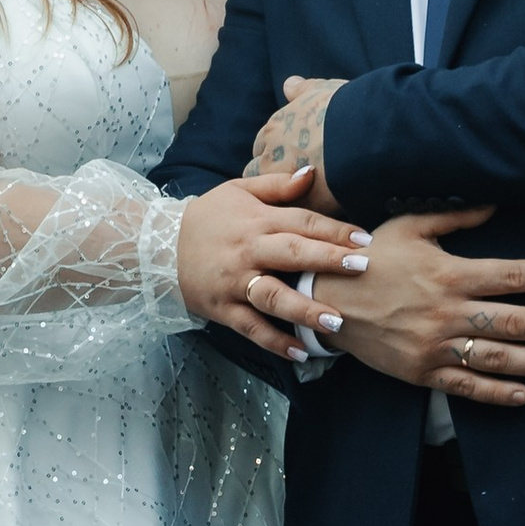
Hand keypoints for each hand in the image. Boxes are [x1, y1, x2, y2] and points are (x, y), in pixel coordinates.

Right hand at [176, 168, 371, 358]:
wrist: (159, 246)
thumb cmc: (208, 217)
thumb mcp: (239, 190)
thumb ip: (277, 185)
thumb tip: (313, 172)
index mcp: (257, 221)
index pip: (302, 222)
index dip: (334, 230)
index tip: (365, 239)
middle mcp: (249, 251)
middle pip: (292, 255)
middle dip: (328, 261)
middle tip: (363, 268)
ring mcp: (235, 283)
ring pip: (273, 297)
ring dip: (304, 310)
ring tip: (336, 321)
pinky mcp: (223, 309)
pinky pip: (251, 328)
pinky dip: (274, 341)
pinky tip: (300, 353)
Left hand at [246, 76, 347, 213]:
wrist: (370, 133)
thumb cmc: (350, 107)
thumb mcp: (322, 89)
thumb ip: (302, 90)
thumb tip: (289, 84)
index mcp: (275, 128)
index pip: (263, 148)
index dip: (278, 154)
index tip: (295, 159)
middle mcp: (273, 155)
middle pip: (262, 174)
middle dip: (278, 178)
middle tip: (299, 184)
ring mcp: (285, 183)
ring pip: (277, 199)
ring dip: (290, 200)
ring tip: (311, 204)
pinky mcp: (305, 206)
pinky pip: (300, 215)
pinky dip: (309, 215)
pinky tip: (323, 215)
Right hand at [329, 210, 524, 409]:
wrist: (324, 299)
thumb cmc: (368, 258)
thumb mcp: (407, 226)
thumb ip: (454, 216)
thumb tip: (494, 205)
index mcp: (449, 273)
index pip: (512, 275)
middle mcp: (447, 312)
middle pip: (514, 320)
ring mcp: (435, 345)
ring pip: (497, 357)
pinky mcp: (421, 372)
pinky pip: (465, 386)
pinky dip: (497, 393)